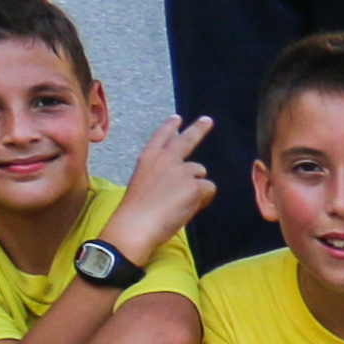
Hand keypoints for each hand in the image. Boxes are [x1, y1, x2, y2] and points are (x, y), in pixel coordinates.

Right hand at [108, 113, 213, 262]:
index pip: (161, 137)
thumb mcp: (144, 184)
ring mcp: (181, 171)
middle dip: (199, 128)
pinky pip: (208, 190)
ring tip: (178, 204)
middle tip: (207, 120)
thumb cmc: (136, 211)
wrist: (136, 225)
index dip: (170, 127)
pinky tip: (185, 209)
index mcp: (148, 159)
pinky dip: (202, 201)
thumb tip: (186, 181)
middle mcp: (166, 159)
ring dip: (196, 187)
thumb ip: (163, 177)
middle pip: (187, 140)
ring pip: (200, 174)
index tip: (177, 118)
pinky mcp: (195, 186)